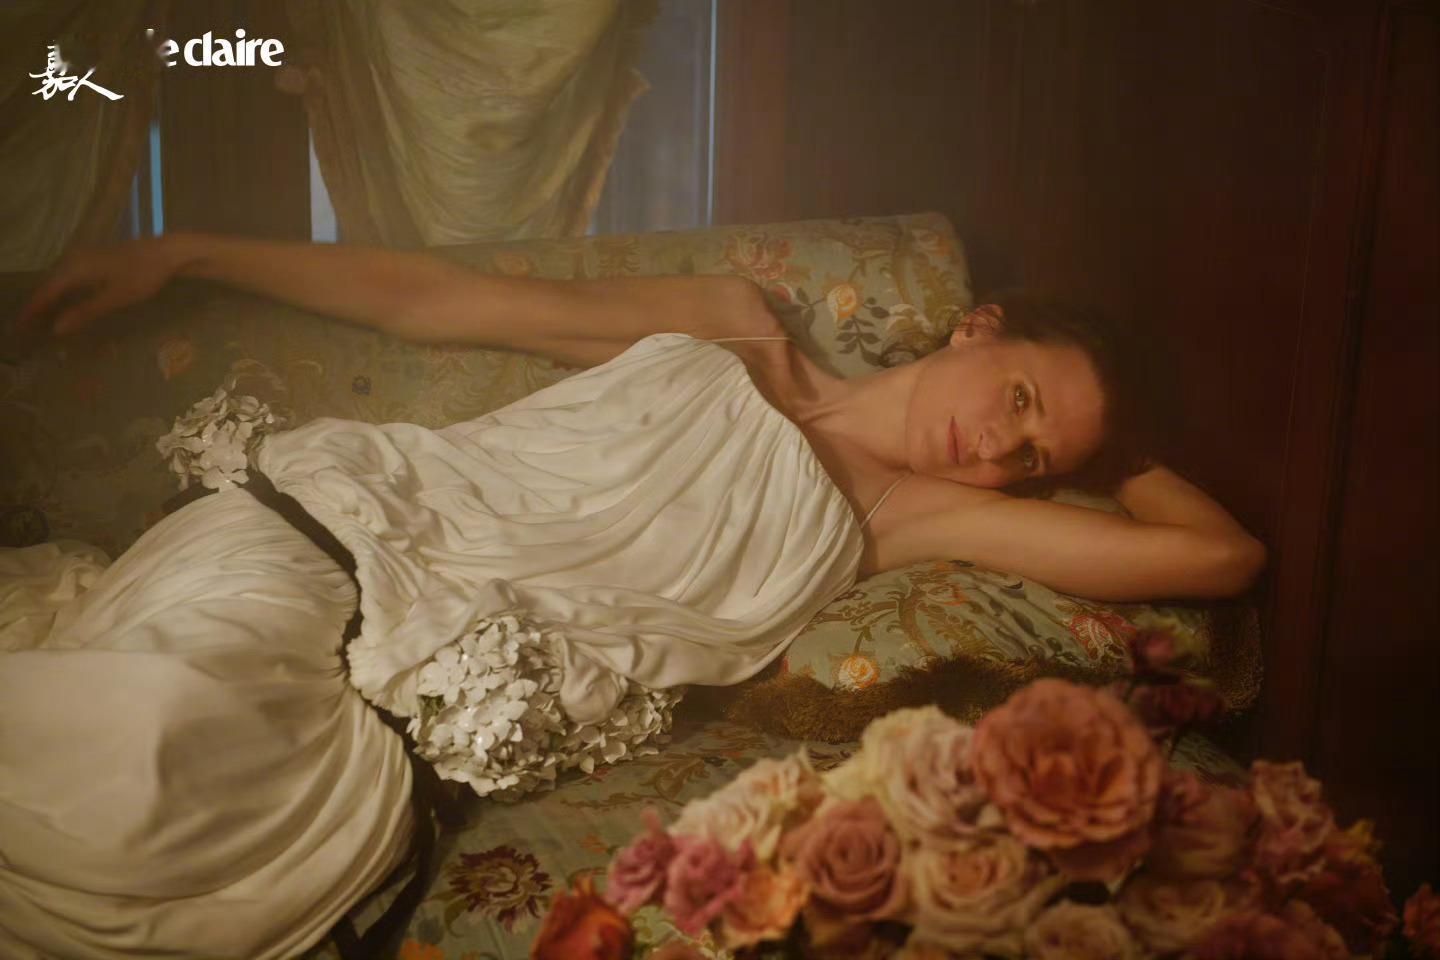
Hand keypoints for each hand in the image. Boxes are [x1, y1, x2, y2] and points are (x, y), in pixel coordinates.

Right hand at [10, 235, 186, 348]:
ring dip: (51, 298)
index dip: (32, 310)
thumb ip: (85, 312)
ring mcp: (85, 257)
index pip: (46, 292)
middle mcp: (74, 260)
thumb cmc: (143, 275)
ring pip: (60, 280)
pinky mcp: (96, 259)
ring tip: (40, 317)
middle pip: (50, 285)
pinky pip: (71, 277)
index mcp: (75, 268)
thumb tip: (56, 329)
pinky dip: (65, 291)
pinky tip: (66, 301)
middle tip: (26, 326)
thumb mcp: (115, 298)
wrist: (168, 252)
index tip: (19, 326)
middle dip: (38, 306)